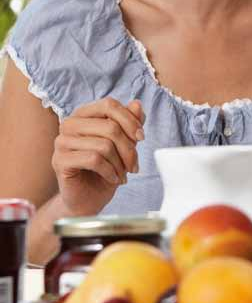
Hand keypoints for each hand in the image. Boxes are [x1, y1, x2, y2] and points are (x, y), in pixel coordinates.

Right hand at [52, 98, 144, 216]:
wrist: (89, 199)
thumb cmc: (106, 168)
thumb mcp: (124, 144)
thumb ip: (130, 122)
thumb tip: (137, 104)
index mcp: (84, 114)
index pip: (109, 104)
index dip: (130, 120)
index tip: (141, 138)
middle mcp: (69, 124)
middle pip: (110, 127)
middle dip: (129, 149)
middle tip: (134, 165)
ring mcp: (61, 142)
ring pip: (104, 145)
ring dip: (120, 163)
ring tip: (123, 173)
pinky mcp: (59, 161)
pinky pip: (94, 160)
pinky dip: (110, 171)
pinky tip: (113, 178)